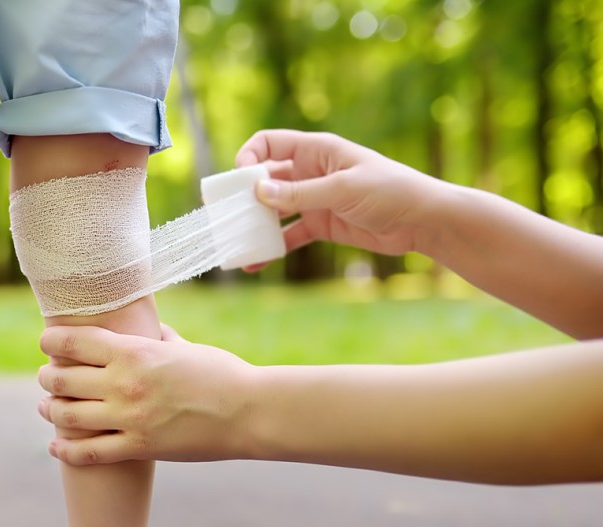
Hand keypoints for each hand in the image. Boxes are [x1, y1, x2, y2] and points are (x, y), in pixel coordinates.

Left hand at [36, 324, 256, 465]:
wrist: (249, 412)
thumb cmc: (222, 374)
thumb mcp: (185, 347)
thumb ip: (160, 338)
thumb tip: (150, 327)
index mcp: (134, 352)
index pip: (75, 342)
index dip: (51, 342)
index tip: (45, 343)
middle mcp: (125, 383)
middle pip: (62, 378)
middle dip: (47, 377)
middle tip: (45, 377)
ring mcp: (130, 417)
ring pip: (68, 415)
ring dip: (50, 410)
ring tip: (46, 407)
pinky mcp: (138, 447)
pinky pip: (89, 453)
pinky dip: (65, 450)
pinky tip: (56, 447)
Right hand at [236, 129, 445, 264]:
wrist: (423, 221)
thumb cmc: (390, 191)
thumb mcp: (342, 189)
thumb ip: (300, 193)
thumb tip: (257, 192)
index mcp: (316, 151)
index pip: (268, 144)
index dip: (248, 158)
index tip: (240, 182)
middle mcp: (310, 172)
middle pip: (264, 179)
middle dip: (242, 196)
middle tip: (223, 215)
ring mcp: (313, 199)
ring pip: (272, 209)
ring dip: (253, 224)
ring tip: (234, 241)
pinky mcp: (320, 224)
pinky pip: (288, 235)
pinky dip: (272, 248)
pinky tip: (256, 262)